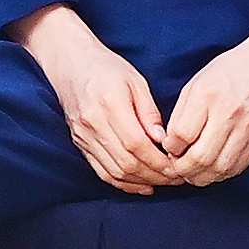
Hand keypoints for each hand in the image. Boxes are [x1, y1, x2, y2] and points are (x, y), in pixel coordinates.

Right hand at [10, 3, 176, 193]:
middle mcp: (92, 124)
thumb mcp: (136, 82)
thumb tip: (163, 141)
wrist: (69, 64)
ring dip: (141, 181)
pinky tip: (142, 184)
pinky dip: (123, 182)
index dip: (159, 161)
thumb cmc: (106, 68)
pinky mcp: (79, 143)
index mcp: (109, 105)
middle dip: (155, 175)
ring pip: (114, 171)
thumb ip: (150, 113)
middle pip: (126, 162)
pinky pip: (101, 171)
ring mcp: (83, 136)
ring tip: (163, 181)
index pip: (136, 145)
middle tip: (176, 178)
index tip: (178, 166)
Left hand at [163, 1, 248, 182]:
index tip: (167, 150)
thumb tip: (168, 144)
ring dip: (202, 177)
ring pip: (221, 167)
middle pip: (201, 157)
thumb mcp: (194, 86)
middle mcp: (230, 114)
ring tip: (191, 174)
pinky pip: (239, 166)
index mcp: (208, 96)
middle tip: (175, 169)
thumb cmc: (225, 74)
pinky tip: (211, 171)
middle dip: (183, 169)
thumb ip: (180, 115)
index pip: (182, 135)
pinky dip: (221, 174)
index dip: (170, 148)